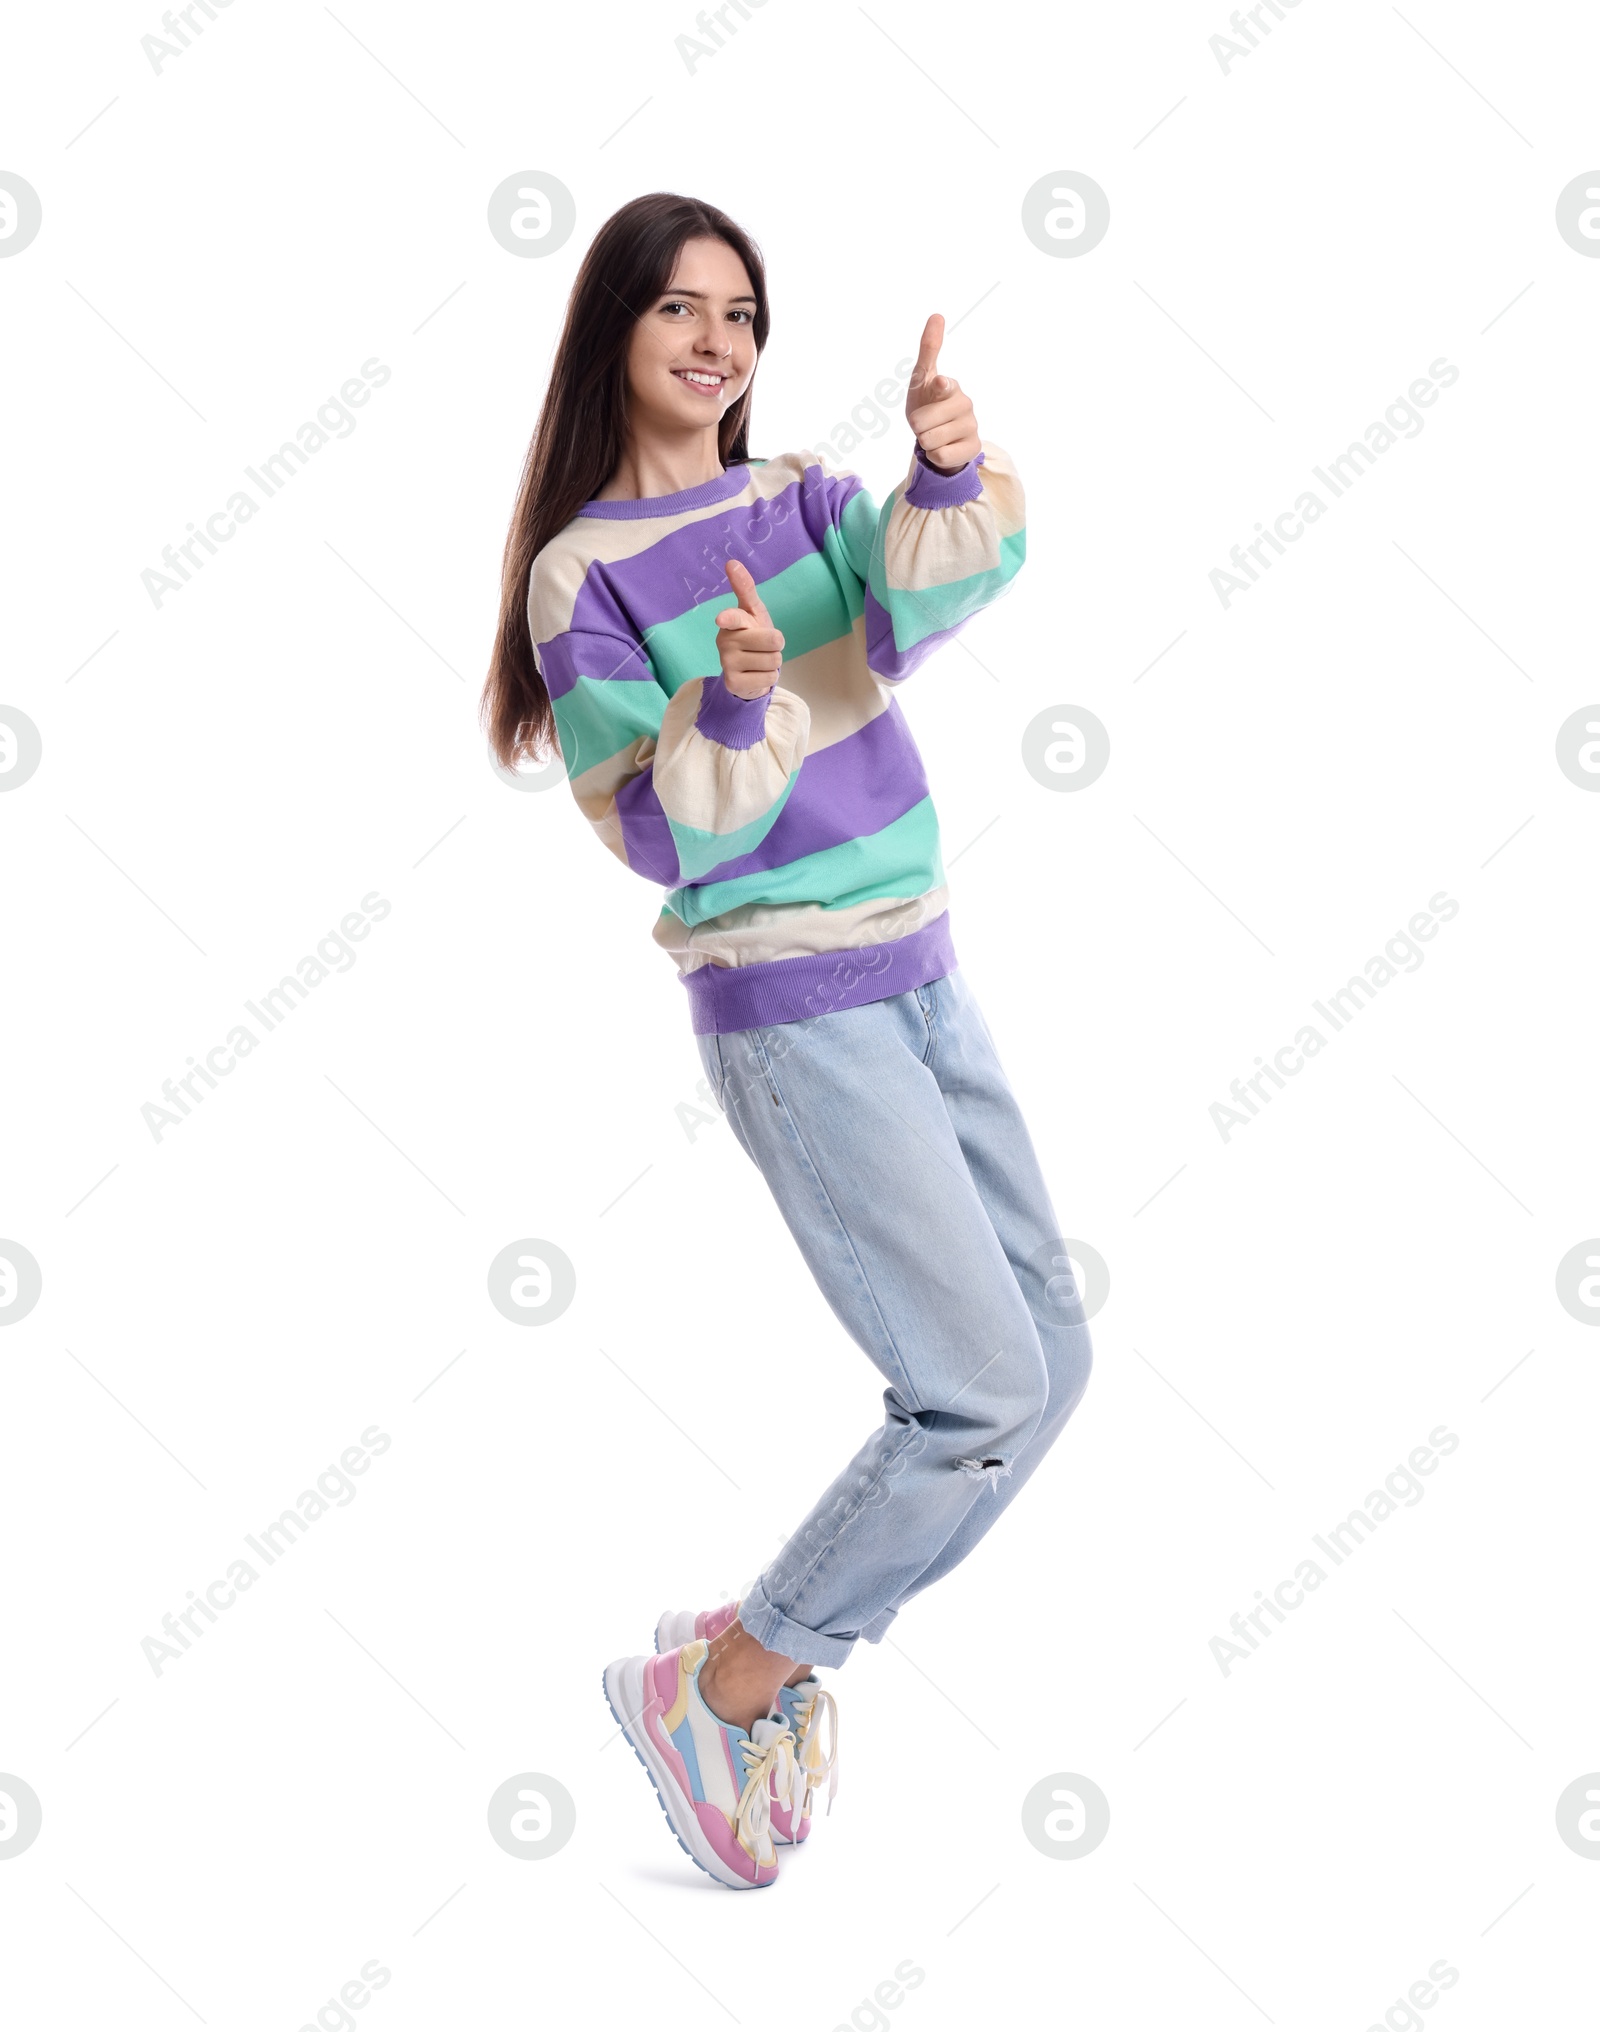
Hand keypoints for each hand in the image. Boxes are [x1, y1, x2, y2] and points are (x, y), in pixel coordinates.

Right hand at [715, 557, 785, 698]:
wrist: (747, 670)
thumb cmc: (753, 634)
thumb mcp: (753, 611)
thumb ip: (745, 588)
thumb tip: (731, 562)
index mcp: (730, 622)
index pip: (733, 618)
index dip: (730, 618)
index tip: (722, 618)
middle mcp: (724, 641)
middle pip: (773, 640)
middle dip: (777, 645)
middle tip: (765, 646)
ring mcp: (727, 663)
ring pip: (773, 660)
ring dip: (773, 662)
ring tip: (760, 660)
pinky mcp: (733, 683)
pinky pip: (768, 678)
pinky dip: (768, 678)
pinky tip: (756, 675)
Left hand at [905, 313, 980, 470]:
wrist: (940, 434)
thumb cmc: (929, 402)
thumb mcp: (922, 378)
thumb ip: (929, 350)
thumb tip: (937, 315)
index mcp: (950, 386)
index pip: (942, 387)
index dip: (939, 388)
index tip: (939, 383)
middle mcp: (964, 404)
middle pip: (923, 424)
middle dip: (916, 427)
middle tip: (925, 423)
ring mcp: (971, 427)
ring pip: (930, 442)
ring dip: (925, 442)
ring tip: (934, 434)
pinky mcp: (973, 448)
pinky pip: (941, 457)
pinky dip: (936, 457)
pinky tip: (944, 448)